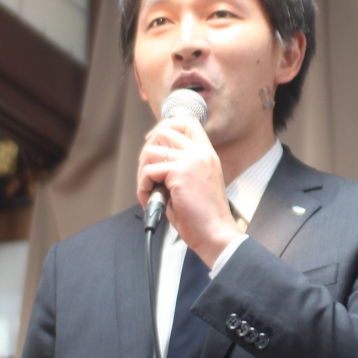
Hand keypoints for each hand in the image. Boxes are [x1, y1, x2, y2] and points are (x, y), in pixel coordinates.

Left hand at [137, 117, 242, 267]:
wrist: (216, 234)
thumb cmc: (204, 217)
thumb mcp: (195, 184)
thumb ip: (179, 168)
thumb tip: (152, 162)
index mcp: (207, 154)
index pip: (186, 122)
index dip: (164, 128)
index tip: (153, 143)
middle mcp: (201, 153)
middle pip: (163, 130)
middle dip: (147, 151)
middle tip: (147, 174)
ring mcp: (191, 161)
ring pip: (150, 152)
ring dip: (142, 173)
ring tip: (149, 192)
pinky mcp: (180, 173)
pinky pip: (148, 172)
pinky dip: (142, 188)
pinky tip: (150, 200)